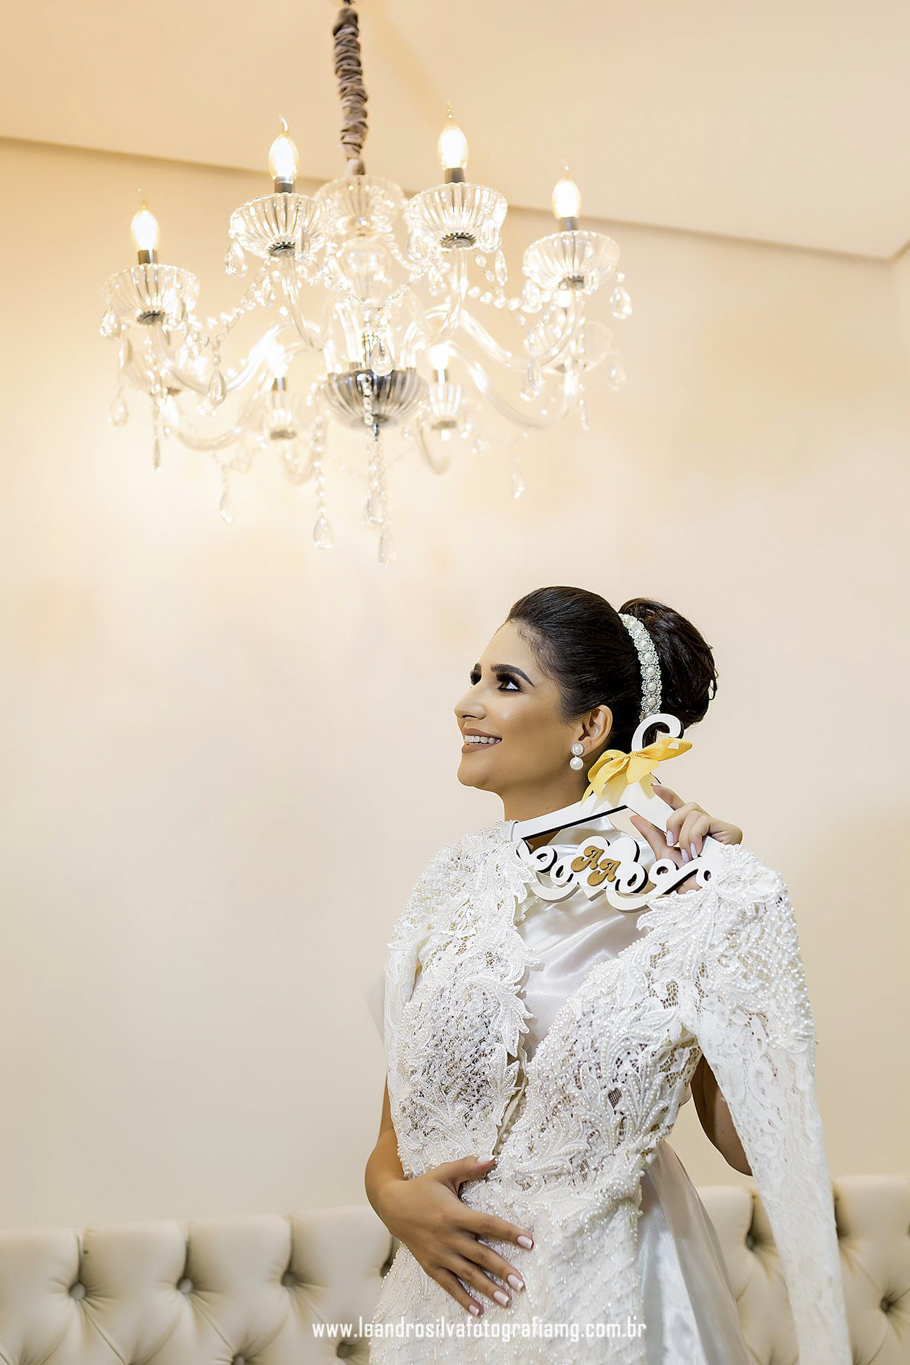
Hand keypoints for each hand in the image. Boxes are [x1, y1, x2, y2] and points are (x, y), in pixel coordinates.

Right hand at [378, 1154, 532, 1317]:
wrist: (391, 1205)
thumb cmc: (422, 1187)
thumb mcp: (444, 1173)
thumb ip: (468, 1166)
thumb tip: (492, 1157)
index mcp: (454, 1214)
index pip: (487, 1224)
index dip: (509, 1233)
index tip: (529, 1242)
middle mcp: (448, 1237)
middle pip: (480, 1255)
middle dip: (502, 1269)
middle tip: (521, 1283)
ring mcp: (438, 1254)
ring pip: (467, 1274)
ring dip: (487, 1288)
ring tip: (506, 1300)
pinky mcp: (430, 1265)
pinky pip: (448, 1285)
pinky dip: (463, 1299)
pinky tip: (478, 1311)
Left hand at [629, 782, 742, 893]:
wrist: (702, 894)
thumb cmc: (688, 880)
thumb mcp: (665, 855)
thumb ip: (652, 834)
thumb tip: (636, 818)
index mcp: (691, 832)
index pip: (681, 807)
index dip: (669, 795)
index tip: (654, 788)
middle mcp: (705, 828)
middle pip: (686, 807)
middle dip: (673, 823)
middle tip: (672, 843)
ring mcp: (718, 829)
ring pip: (693, 812)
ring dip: (684, 835)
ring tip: (689, 854)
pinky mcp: (730, 831)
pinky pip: (704, 820)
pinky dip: (695, 835)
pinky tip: (697, 851)